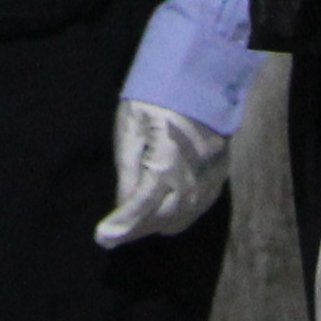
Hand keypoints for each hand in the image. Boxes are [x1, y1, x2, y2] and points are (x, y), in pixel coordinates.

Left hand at [91, 99, 228, 247]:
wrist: (199, 82)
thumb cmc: (156, 101)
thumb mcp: (130, 129)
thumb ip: (127, 171)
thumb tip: (121, 205)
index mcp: (166, 165)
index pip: (140, 206)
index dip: (120, 226)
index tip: (102, 238)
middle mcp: (191, 181)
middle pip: (161, 220)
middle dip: (135, 228)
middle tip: (112, 232)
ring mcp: (208, 182)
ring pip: (180, 220)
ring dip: (154, 224)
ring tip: (132, 224)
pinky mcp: (218, 180)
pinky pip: (195, 210)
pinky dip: (175, 216)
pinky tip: (160, 212)